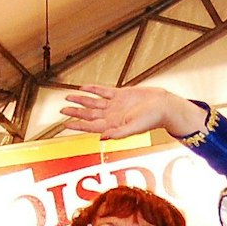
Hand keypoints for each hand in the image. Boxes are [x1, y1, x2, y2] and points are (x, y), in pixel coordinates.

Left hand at [59, 85, 207, 139]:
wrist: (165, 106)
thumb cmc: (153, 120)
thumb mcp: (135, 128)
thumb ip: (118, 133)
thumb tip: (102, 137)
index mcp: (113, 125)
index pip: (90, 126)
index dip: (77, 125)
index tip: (64, 124)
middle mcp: (112, 116)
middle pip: (88, 114)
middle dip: (75, 112)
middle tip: (61, 110)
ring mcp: (115, 105)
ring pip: (93, 102)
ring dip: (81, 100)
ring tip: (68, 97)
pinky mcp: (121, 95)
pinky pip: (103, 92)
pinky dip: (93, 90)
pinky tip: (85, 88)